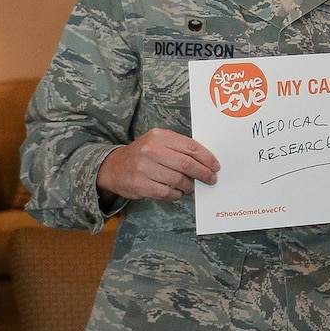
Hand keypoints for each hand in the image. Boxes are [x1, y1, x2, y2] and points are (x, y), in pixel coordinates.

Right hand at [97, 129, 218, 201]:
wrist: (113, 168)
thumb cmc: (143, 154)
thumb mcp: (158, 142)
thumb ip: (179, 147)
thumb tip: (207, 161)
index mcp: (158, 136)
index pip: (191, 147)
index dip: (207, 158)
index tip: (215, 166)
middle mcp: (150, 151)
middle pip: (187, 164)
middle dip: (203, 173)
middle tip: (211, 179)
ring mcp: (144, 169)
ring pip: (179, 180)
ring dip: (190, 186)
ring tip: (191, 186)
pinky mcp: (141, 185)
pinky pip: (168, 193)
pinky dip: (177, 194)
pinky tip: (177, 191)